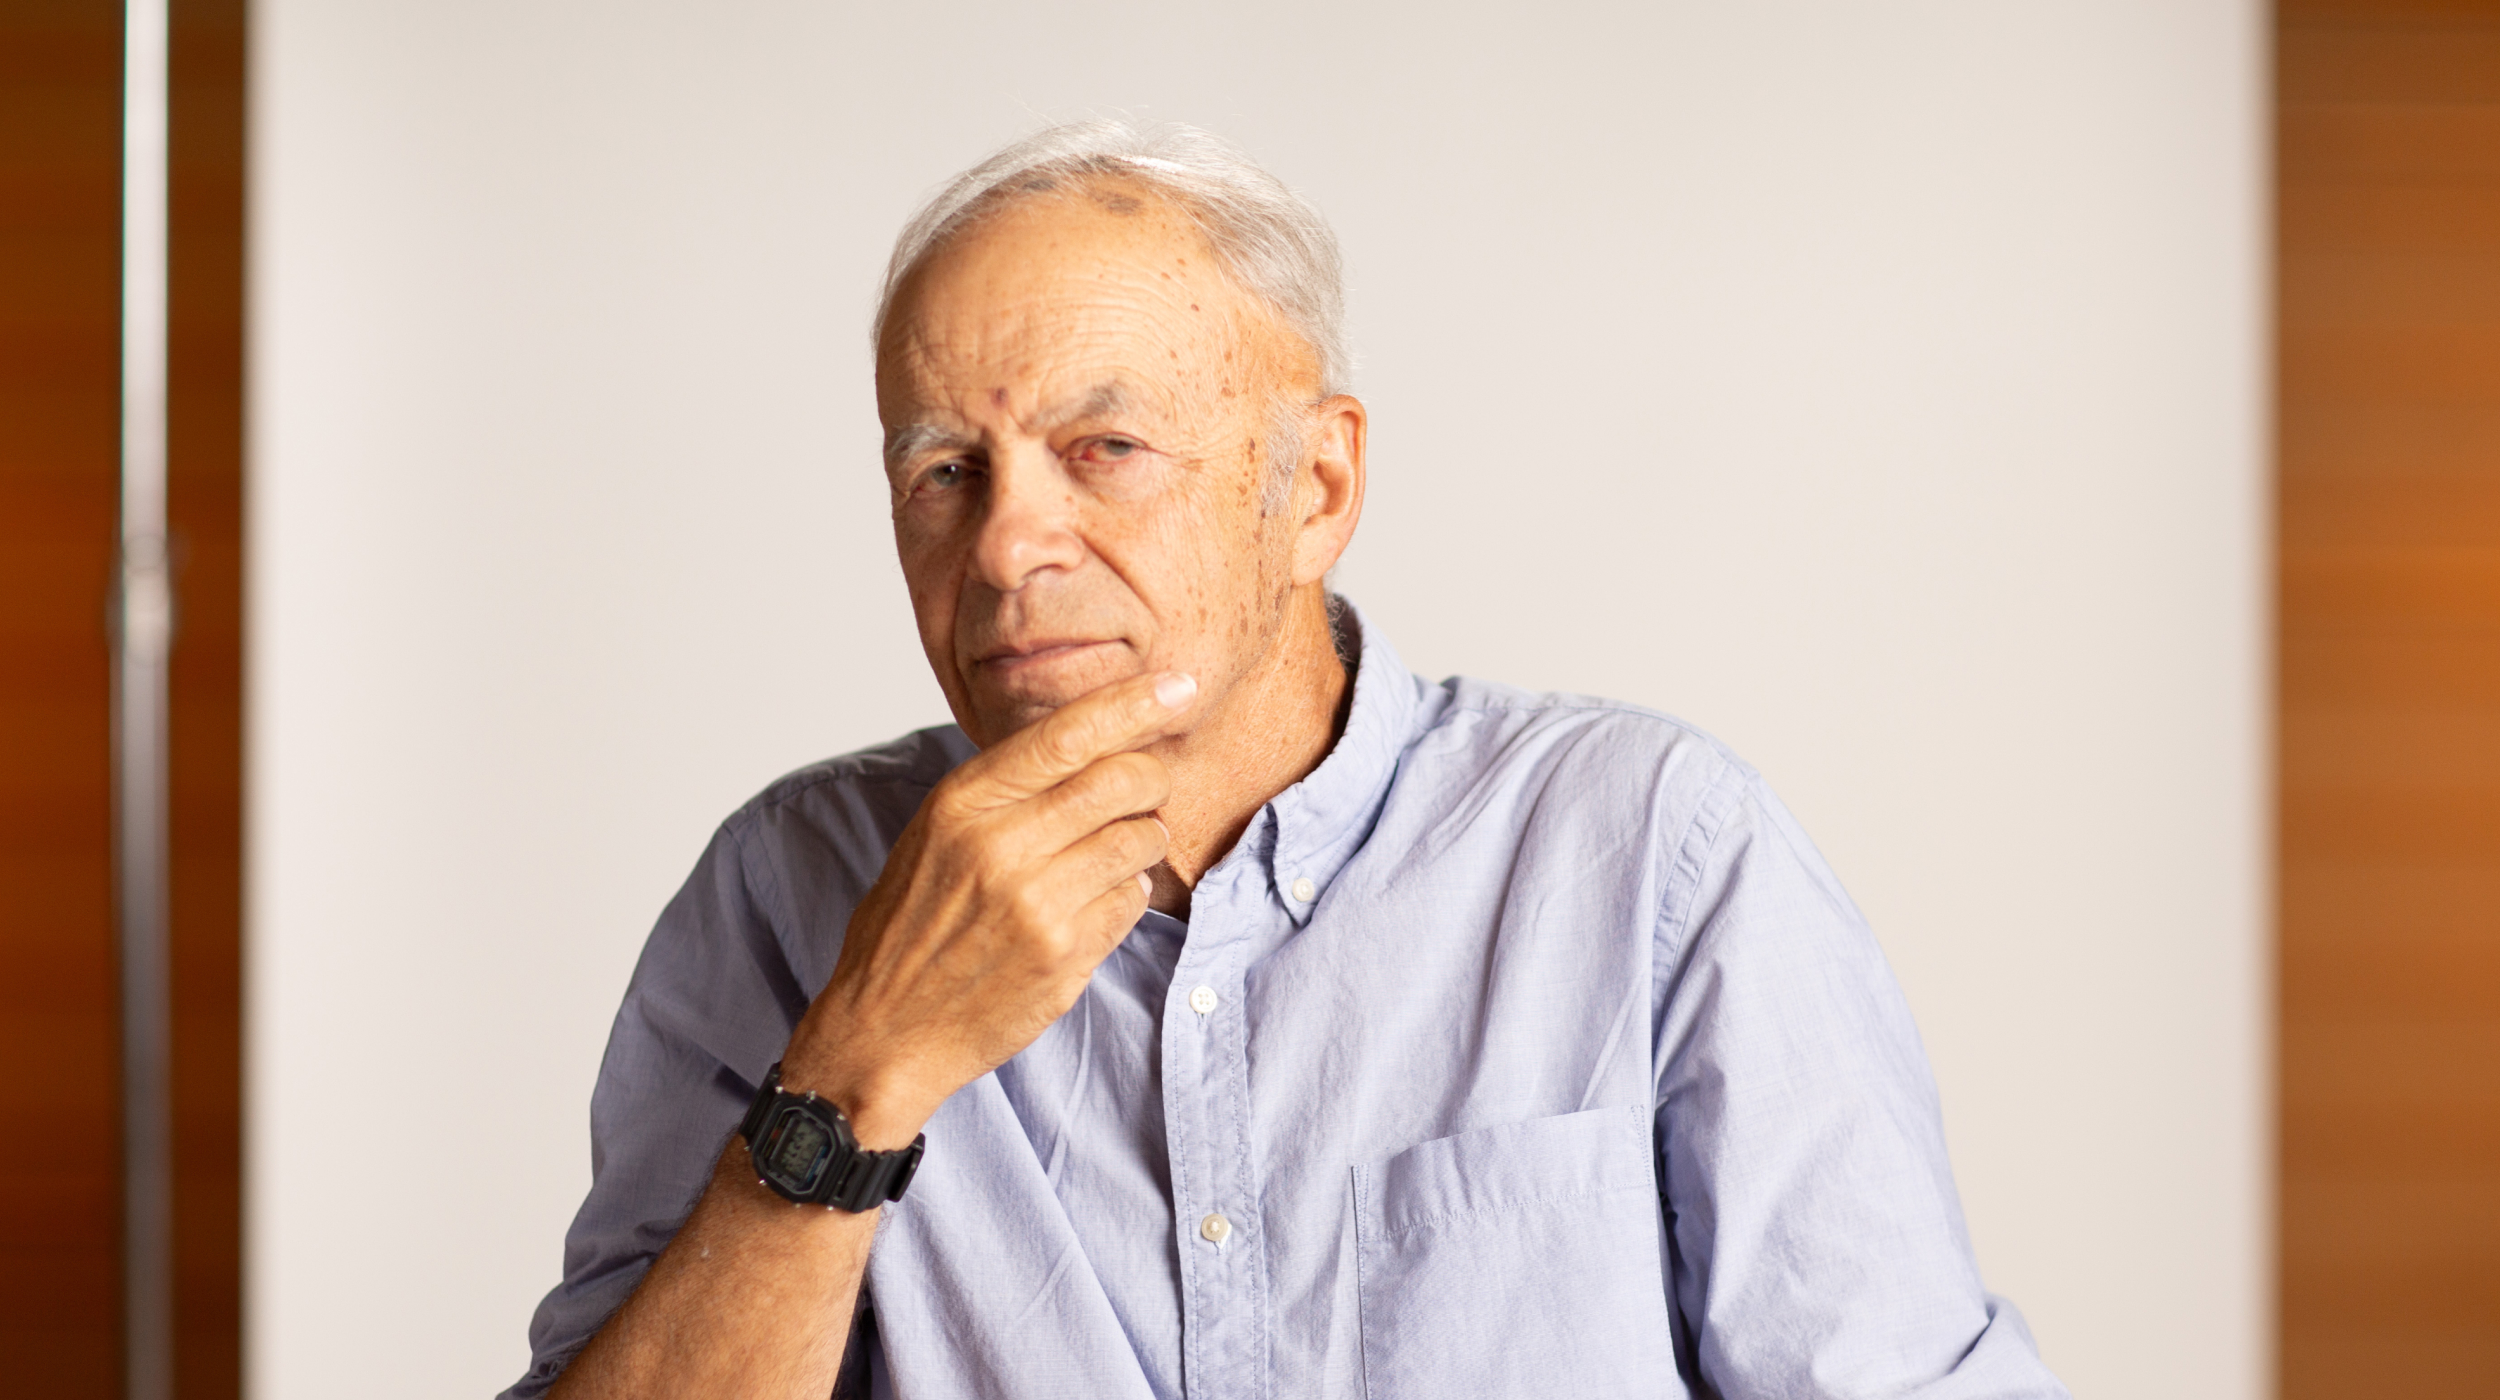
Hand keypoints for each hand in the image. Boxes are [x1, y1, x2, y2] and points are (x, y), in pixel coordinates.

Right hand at [779, 669, 1195, 1145]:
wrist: (884, 1032)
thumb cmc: (909, 929)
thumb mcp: (933, 837)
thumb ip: (1003, 790)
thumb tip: (1088, 739)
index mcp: (961, 804)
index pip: (1066, 733)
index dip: (1133, 703)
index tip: (1178, 685)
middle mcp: (999, 845)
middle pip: (1121, 779)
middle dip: (1151, 778)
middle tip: (1144, 791)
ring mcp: (1036, 902)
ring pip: (1140, 839)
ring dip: (1144, 841)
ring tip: (1109, 858)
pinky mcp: (1064, 954)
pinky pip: (1133, 901)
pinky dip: (1126, 897)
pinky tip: (1088, 908)